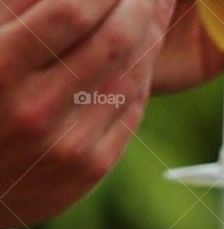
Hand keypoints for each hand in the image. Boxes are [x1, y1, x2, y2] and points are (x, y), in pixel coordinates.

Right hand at [0, 0, 176, 228]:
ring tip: (154, 8)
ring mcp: (68, 144)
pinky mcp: (91, 167)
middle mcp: (35, 110)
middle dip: (141, 4)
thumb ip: (20, 6)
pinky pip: (133, 108)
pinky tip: (146, 49)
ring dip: (151, 34)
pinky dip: (144, 71)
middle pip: (115, 41)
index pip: (72, 11)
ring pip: (132, 74)